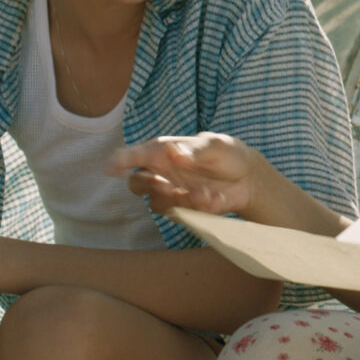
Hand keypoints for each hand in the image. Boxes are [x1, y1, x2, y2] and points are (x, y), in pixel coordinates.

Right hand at [114, 132, 264, 217]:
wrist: (248, 178)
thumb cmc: (225, 153)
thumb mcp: (215, 145)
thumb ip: (195, 149)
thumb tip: (175, 155)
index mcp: (161, 152)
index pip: (132, 156)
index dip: (118, 162)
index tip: (112, 168)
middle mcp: (161, 174)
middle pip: (136, 184)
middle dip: (148, 186)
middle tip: (167, 185)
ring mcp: (171, 194)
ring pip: (157, 203)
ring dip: (178, 200)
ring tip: (204, 193)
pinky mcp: (185, 211)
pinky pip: (183, 215)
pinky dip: (200, 208)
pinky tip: (217, 199)